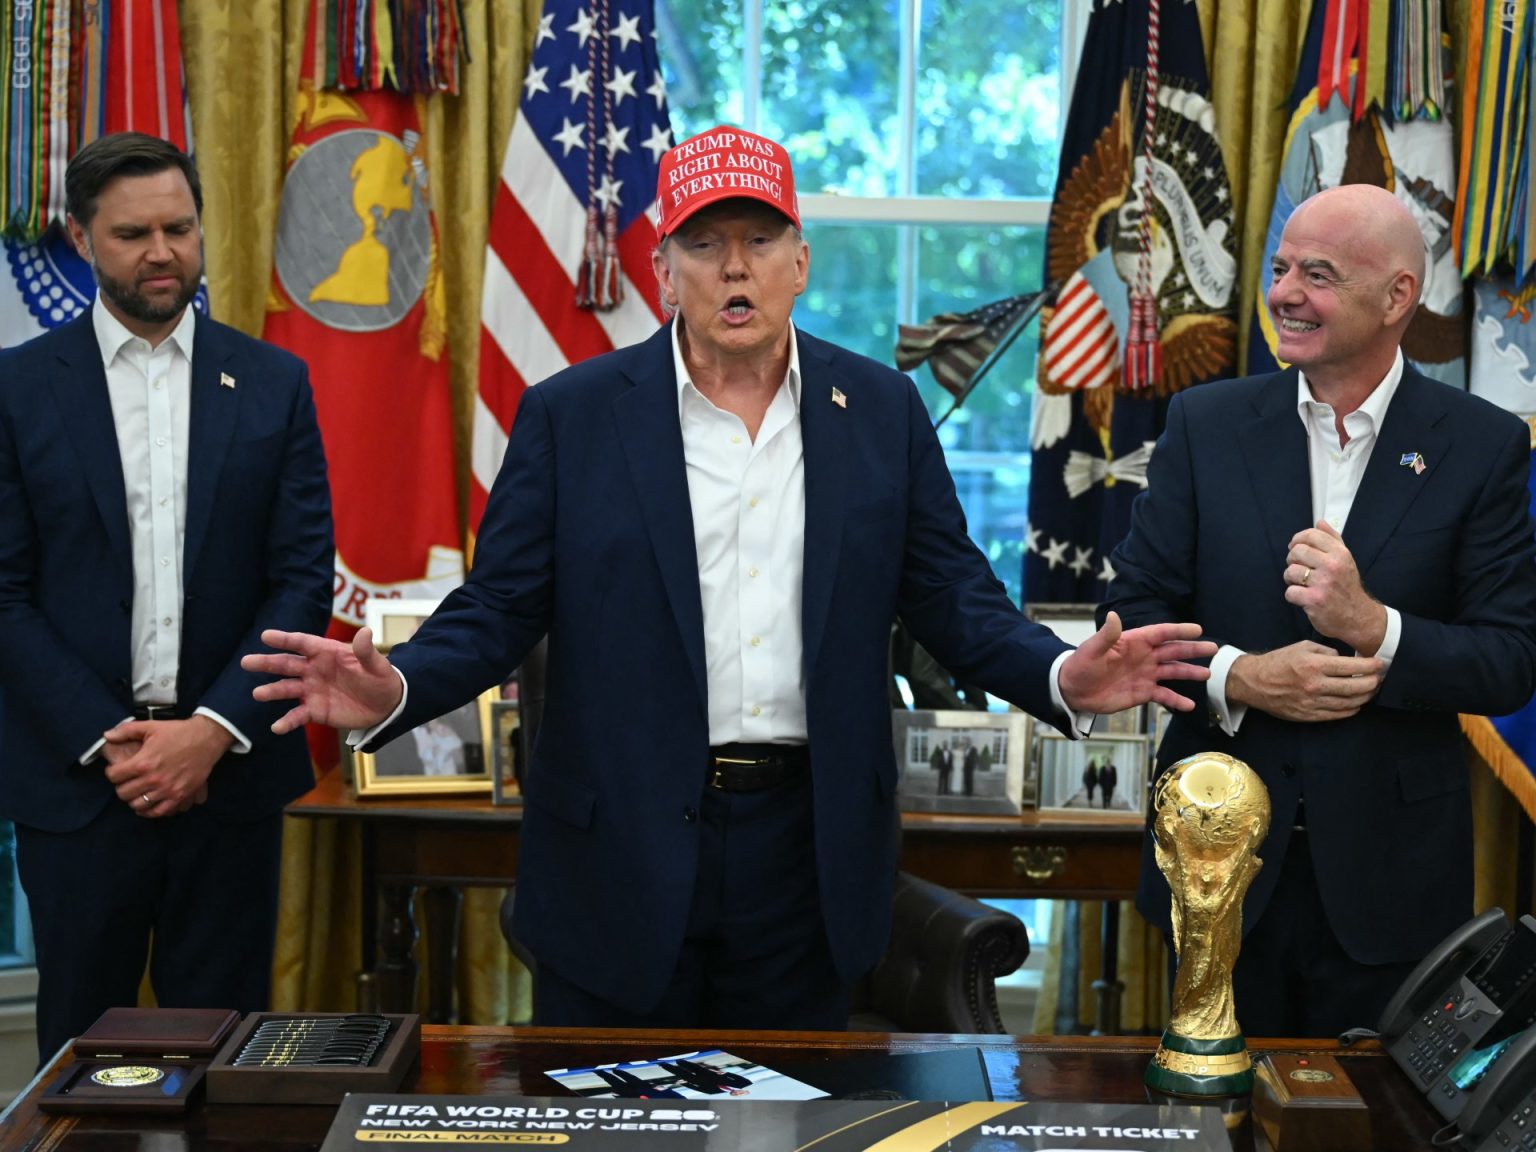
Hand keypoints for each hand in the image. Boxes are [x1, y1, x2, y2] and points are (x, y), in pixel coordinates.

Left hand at [102, 715, 232, 818]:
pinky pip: (158, 812)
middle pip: (123, 793)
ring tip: (137, 792)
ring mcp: (166, 790)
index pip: (113, 776)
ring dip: (133, 799)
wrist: (206, 738)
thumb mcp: (151, 726)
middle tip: (126, 781)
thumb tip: (107, 735)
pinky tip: (146, 805)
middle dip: (121, 786)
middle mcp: (152, 779)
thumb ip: (126, 730)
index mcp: (143, 762)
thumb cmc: (178, 732)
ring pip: (137, 804)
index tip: (116, 770)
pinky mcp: (179, 796)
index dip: (111, 772)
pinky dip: (149, 811)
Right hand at [241, 627, 402, 734]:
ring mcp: (312, 690)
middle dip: (267, 663)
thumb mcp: (377, 665)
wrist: (386, 704)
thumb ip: (367, 651)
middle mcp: (314, 670)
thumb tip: (365, 632)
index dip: (285, 639)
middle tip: (246, 662)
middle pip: (286, 664)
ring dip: (272, 691)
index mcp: (327, 652)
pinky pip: (297, 715)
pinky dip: (287, 721)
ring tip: (257, 694)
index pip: (302, 643)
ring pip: (287, 689)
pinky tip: (276, 727)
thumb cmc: (381, 679)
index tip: (266, 636)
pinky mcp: (315, 710)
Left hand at [1057, 612, 1216, 714]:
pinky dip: (1176, 700)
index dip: (1179, 630)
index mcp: (1133, 641)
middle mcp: (1144, 656)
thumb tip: (1113, 616)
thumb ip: (1106, 635)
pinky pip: (1164, 696)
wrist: (1073, 690)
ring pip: (1173, 672)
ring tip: (1207, 675)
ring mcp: (1145, 674)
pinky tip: (1190, 706)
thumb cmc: (1080, 665)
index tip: (1197, 629)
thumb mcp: (1091, 650)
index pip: (1160, 633)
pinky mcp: (1143, 692)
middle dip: (1192, 650)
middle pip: (1172, 651)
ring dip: (1189, 673)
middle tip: (1213, 649)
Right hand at [1226, 640, 1382, 721]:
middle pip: (1356, 687)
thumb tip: (1345, 660)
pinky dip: (1351, 709)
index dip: (1371, 666)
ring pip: (1349, 703)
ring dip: (1365, 697)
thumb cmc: (1278, 662)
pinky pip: (1337, 714)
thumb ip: (1327, 652)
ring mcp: (1312, 703)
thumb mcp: (1302, 647)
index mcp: (1314, 665)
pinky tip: (1356, 703)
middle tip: (1379, 678)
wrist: (1253, 682)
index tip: (1379, 664)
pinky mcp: (1309, 715)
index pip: (1352, 667)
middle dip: (1373, 683)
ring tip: (1370, 691)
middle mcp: (1315, 685)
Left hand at [1285, 520, 1387, 653]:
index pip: (1311, 535)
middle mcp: (1332, 566)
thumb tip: (1320, 522)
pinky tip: (1303, 597)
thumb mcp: (1346, 560)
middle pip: (1296, 552)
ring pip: (1290, 572)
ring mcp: (1323, 583)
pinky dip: (1293, 596)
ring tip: (1301, 583)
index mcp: (1340, 553)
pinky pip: (1290, 592)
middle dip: (1292, 560)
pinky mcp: (1314, 600)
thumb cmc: (1348, 586)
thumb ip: (1333, 539)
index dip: (1297, 540)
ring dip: (1291, 579)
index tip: (1295, 547)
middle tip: (1299, 568)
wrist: (1358, 617)